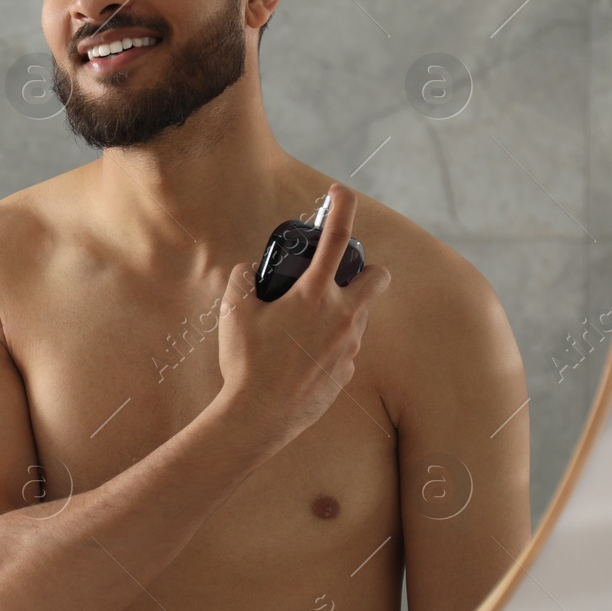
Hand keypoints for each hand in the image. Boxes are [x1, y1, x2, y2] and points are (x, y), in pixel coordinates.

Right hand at [216, 183, 392, 446]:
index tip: (341, 192)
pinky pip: (345, 349)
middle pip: (377, 278)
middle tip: (342, 276)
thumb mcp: (234, 314)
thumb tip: (250, 271)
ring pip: (359, 316)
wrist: (258, 418)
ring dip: (342, 311)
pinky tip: (300, 359)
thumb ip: (243, 281)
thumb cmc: (245, 363)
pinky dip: (330, 345)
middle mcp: (341, 317)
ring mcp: (349, 347)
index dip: (342, 208)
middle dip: (369, 270)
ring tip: (304, 327)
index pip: (336, 239)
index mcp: (314, 295)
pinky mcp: (346, 373)